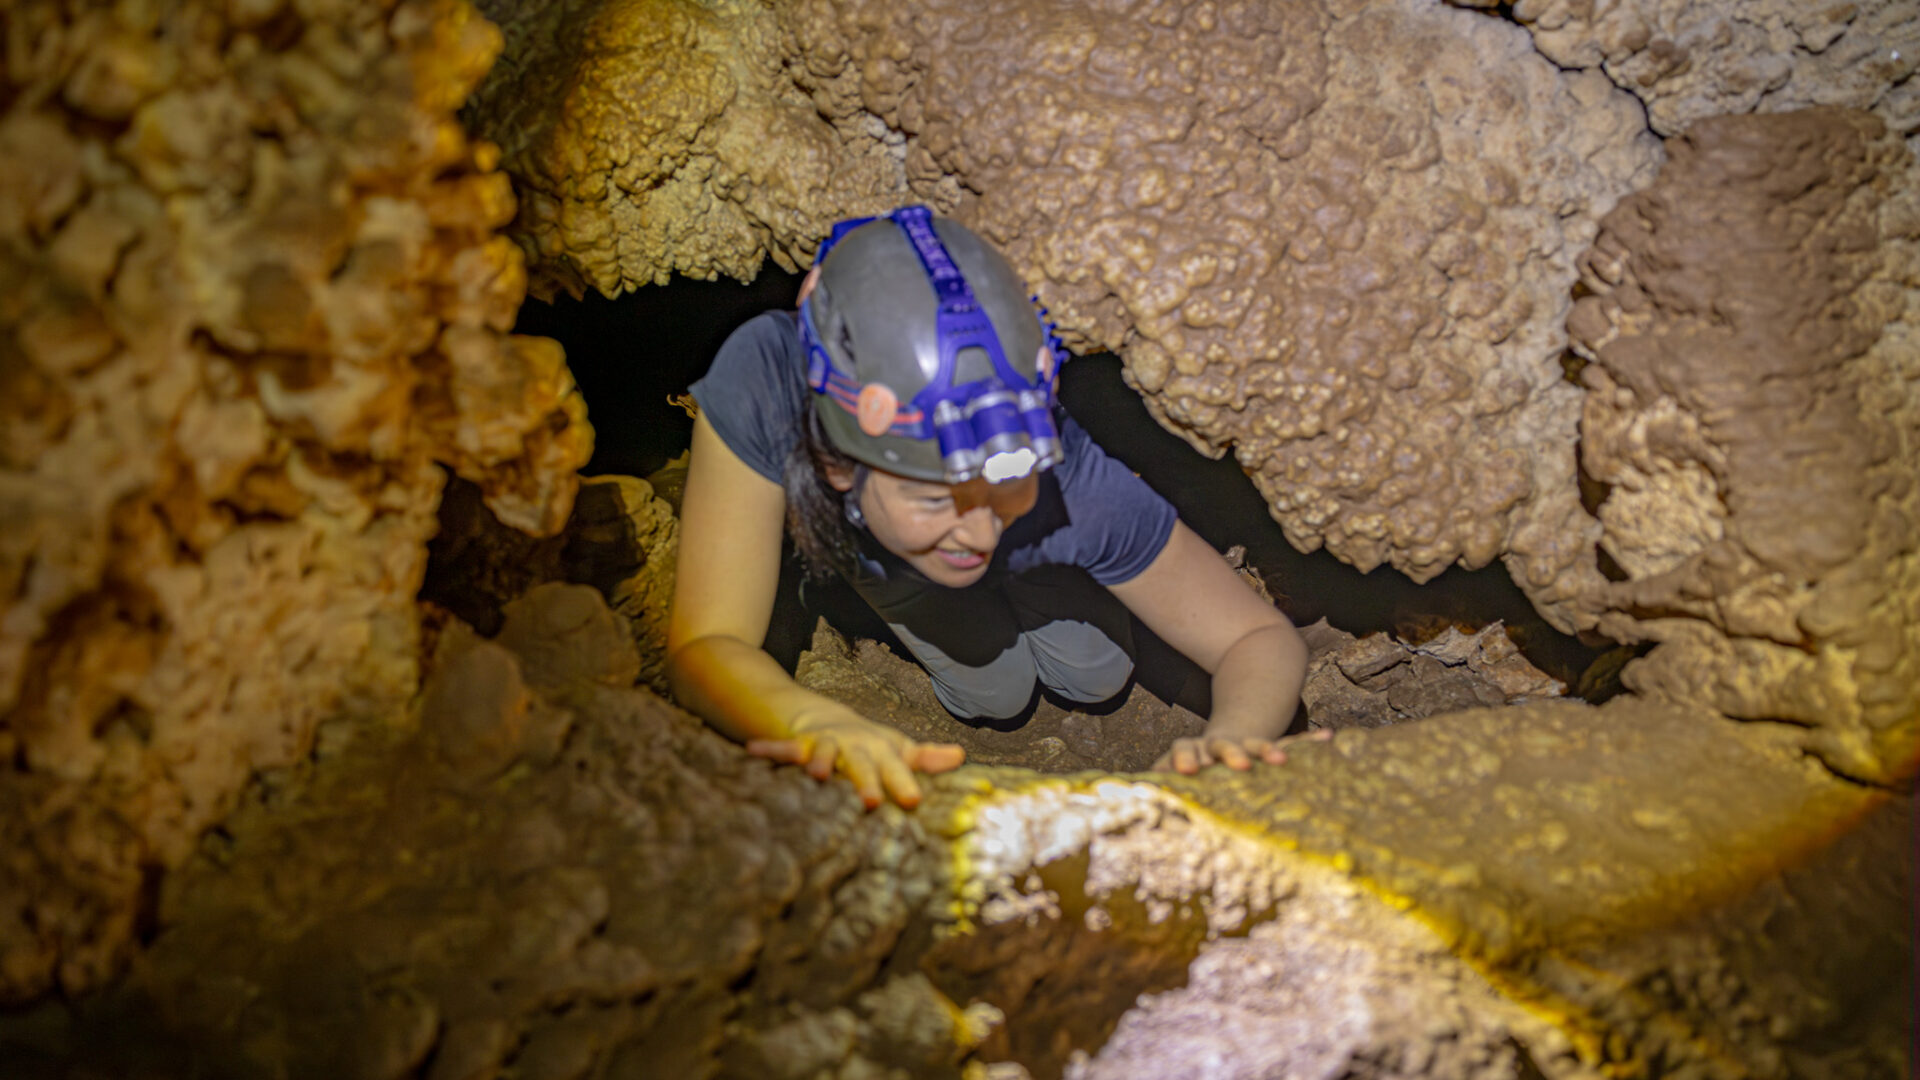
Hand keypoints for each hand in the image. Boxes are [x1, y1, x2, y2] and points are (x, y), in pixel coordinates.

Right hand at [747, 707, 964, 808]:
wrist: (831, 722)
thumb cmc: (871, 746)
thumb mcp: (899, 749)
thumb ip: (926, 758)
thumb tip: (961, 756)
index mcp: (882, 751)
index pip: (897, 768)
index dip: (904, 783)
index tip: (914, 801)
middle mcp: (855, 746)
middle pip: (862, 764)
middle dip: (865, 781)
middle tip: (870, 802)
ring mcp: (827, 745)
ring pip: (823, 754)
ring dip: (819, 762)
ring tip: (816, 776)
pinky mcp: (800, 746)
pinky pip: (783, 749)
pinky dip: (769, 750)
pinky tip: (752, 751)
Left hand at [1153, 727, 1330, 774]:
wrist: (1224, 736)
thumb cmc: (1193, 770)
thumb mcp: (1172, 774)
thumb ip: (1157, 786)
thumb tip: (1129, 800)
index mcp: (1192, 751)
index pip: (1184, 748)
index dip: (1185, 758)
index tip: (1186, 771)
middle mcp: (1219, 745)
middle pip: (1221, 745)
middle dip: (1229, 754)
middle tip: (1238, 764)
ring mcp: (1246, 746)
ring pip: (1257, 744)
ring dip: (1267, 750)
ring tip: (1280, 759)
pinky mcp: (1269, 749)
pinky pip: (1291, 744)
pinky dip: (1307, 744)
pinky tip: (1328, 738)